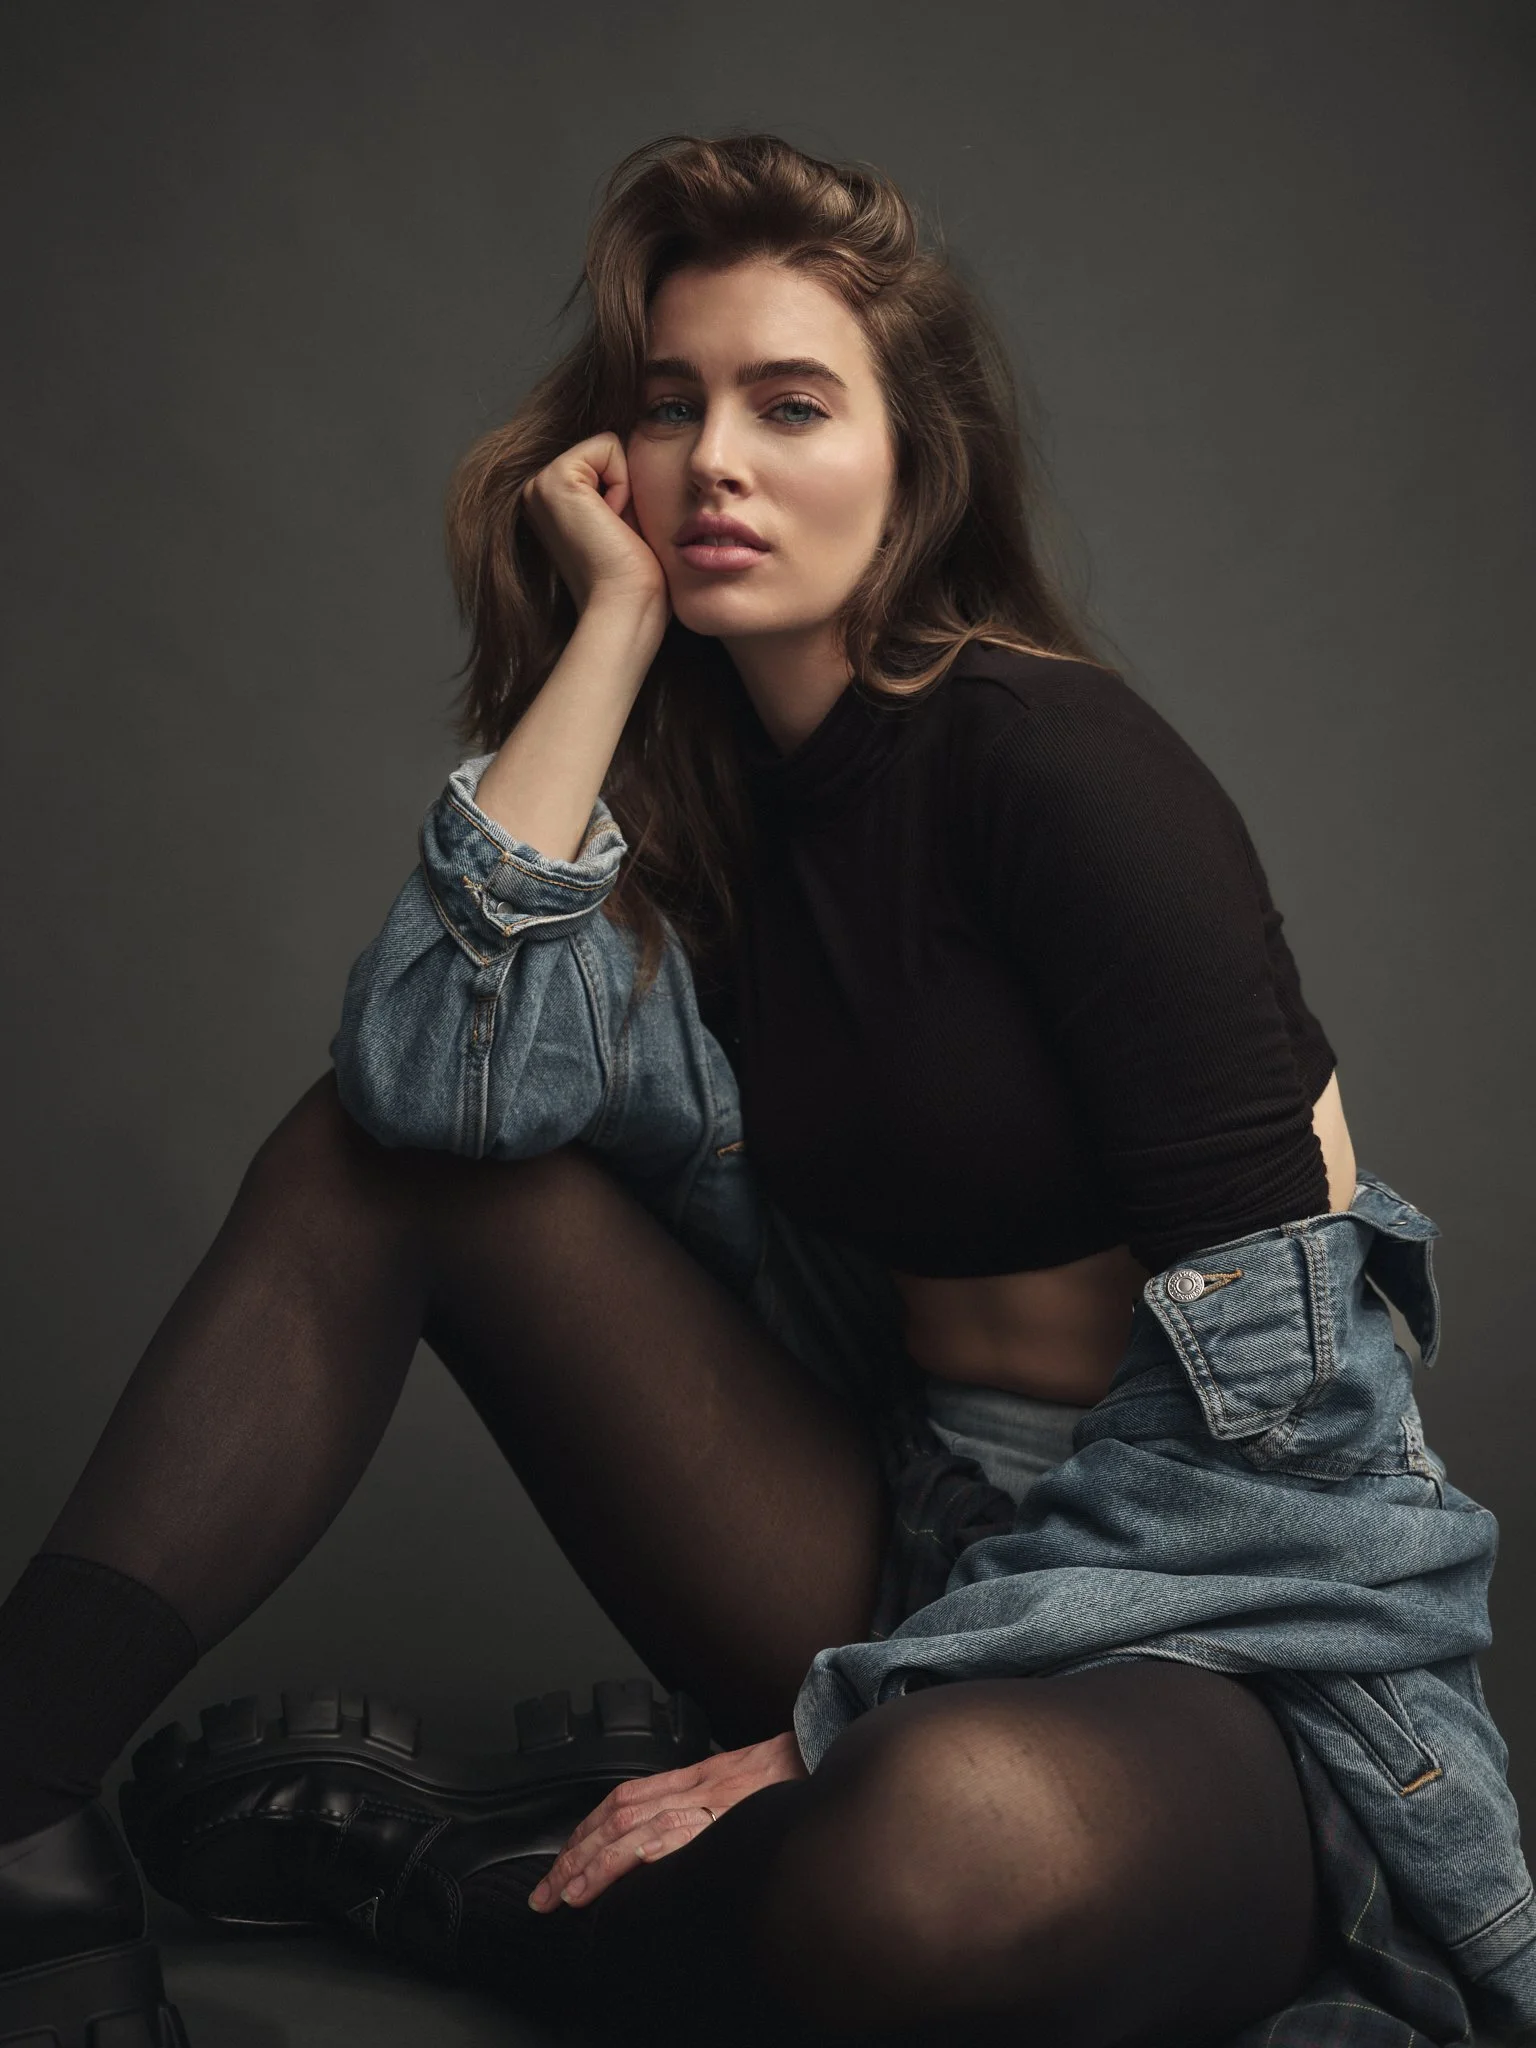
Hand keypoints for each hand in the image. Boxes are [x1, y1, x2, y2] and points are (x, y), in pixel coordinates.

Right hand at [520, 431, 670, 624]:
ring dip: (625, 489)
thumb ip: (617, 486)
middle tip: (616, 535)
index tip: (616, 535)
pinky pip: (608, 446)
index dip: (627, 492)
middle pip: (606, 450)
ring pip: (608, 446)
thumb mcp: (624, 521)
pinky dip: (623, 485)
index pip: (606, 458)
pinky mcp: (553, 480)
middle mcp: (536, 490)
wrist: (625, 608)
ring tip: (613, 532)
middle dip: (625, 488)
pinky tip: (611, 523)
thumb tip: (636, 445)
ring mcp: (539, 484)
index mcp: (550, 501)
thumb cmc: (633, 578)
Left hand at [527, 1729, 807, 1913]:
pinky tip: (623, 1873)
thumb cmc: (790, 1771)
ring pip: (637, 1827)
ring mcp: (709, 1801)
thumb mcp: (739, 1782)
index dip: (586, 1830)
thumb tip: (674, 1837)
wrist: (826, 1748)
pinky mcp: (728, 1816)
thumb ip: (706, 1801)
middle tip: (546, 1892)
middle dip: (576, 1855)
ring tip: (568, 1894)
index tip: (563, 1860)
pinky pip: (679, 1833)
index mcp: (693, 1777)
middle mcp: (693, 1786)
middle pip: (617, 1816)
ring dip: (597, 1863)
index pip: (622, 1800)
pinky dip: (645, 1853)